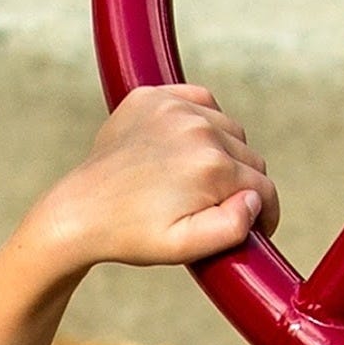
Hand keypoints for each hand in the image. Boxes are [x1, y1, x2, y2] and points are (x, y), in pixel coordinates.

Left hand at [15, 84, 276, 268]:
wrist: (78, 212)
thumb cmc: (130, 234)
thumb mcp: (184, 247)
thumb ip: (232, 227)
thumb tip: (254, 198)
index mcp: (210, 166)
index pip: (262, 188)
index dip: (265, 214)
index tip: (257, 227)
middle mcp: (198, 129)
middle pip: (249, 158)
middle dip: (241, 185)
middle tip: (217, 206)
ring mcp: (173, 108)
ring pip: (229, 129)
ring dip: (225, 152)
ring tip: (200, 179)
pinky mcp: (151, 97)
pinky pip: (201, 100)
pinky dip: (204, 119)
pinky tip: (190, 144)